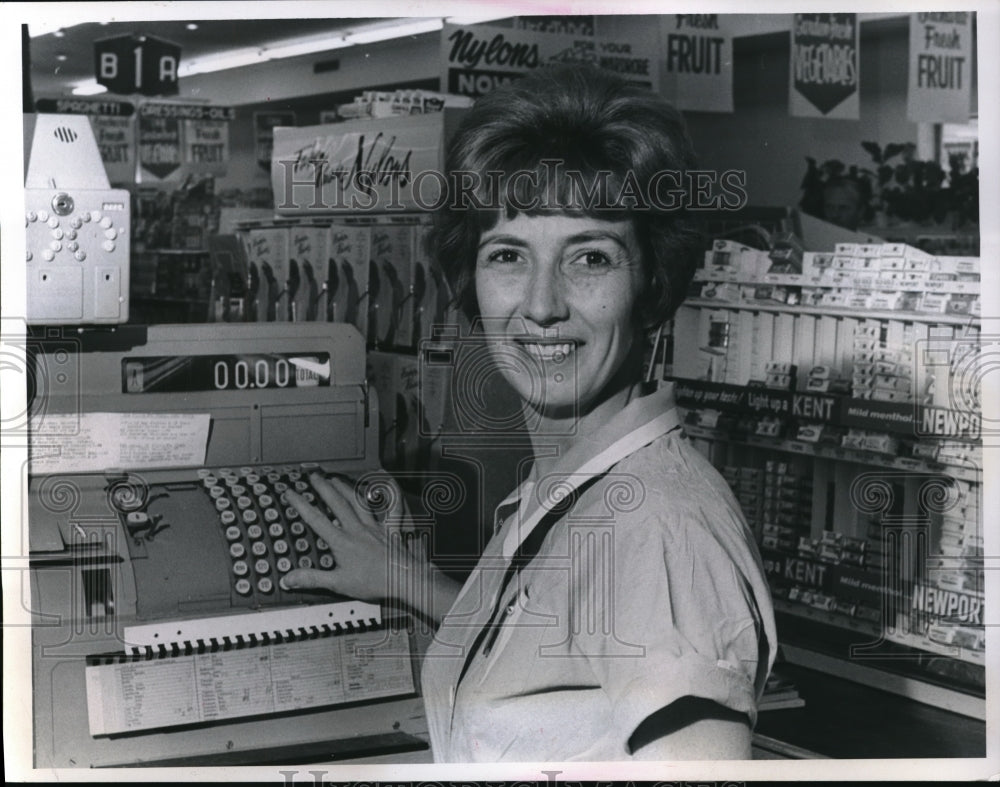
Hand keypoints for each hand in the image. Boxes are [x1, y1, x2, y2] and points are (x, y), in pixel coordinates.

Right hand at [280, 473, 419, 602]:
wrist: (404, 580)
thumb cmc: (375, 582)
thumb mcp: (338, 584)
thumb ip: (312, 579)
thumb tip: (289, 578)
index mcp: (342, 542)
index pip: (316, 519)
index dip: (301, 504)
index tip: (290, 492)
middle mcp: (358, 529)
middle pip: (337, 503)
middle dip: (323, 488)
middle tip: (313, 476)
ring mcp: (375, 527)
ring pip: (359, 502)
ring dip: (346, 488)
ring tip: (336, 479)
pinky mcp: (390, 529)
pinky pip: (392, 508)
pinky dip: (391, 494)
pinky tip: (389, 482)